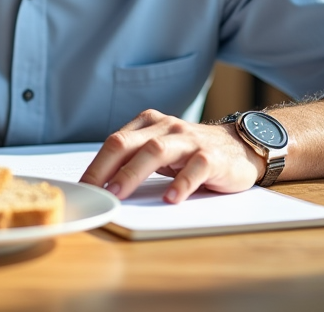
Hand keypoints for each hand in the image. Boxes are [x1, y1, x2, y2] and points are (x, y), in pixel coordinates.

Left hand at [78, 109, 263, 203]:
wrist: (240, 147)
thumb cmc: (192, 153)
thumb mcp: (161, 151)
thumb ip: (135, 160)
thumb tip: (101, 186)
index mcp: (149, 123)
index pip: (116, 142)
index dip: (96, 165)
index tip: (83, 187)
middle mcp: (166, 127)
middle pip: (129, 144)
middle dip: (106, 168)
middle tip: (94, 191)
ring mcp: (188, 140)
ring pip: (156, 151)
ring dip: (133, 173)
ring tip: (118, 193)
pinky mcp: (211, 157)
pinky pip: (194, 168)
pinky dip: (181, 184)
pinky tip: (170, 199)